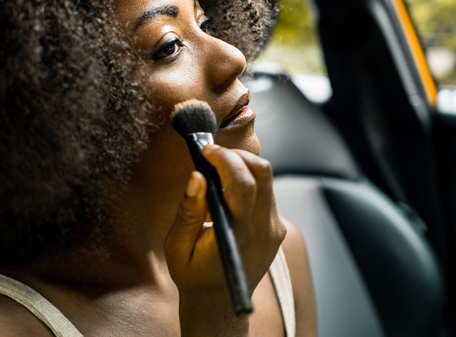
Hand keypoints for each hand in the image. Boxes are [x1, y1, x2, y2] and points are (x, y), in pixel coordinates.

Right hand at [164, 145, 285, 334]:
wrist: (220, 304)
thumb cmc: (193, 275)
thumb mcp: (178, 247)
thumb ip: (188, 211)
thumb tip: (196, 176)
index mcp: (238, 236)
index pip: (243, 185)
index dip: (226, 160)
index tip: (206, 150)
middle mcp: (263, 231)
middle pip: (263, 173)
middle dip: (237, 156)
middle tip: (212, 155)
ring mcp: (275, 229)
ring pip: (268, 180)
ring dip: (244, 167)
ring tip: (217, 172)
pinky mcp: (278, 228)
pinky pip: (268, 194)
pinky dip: (250, 182)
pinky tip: (228, 193)